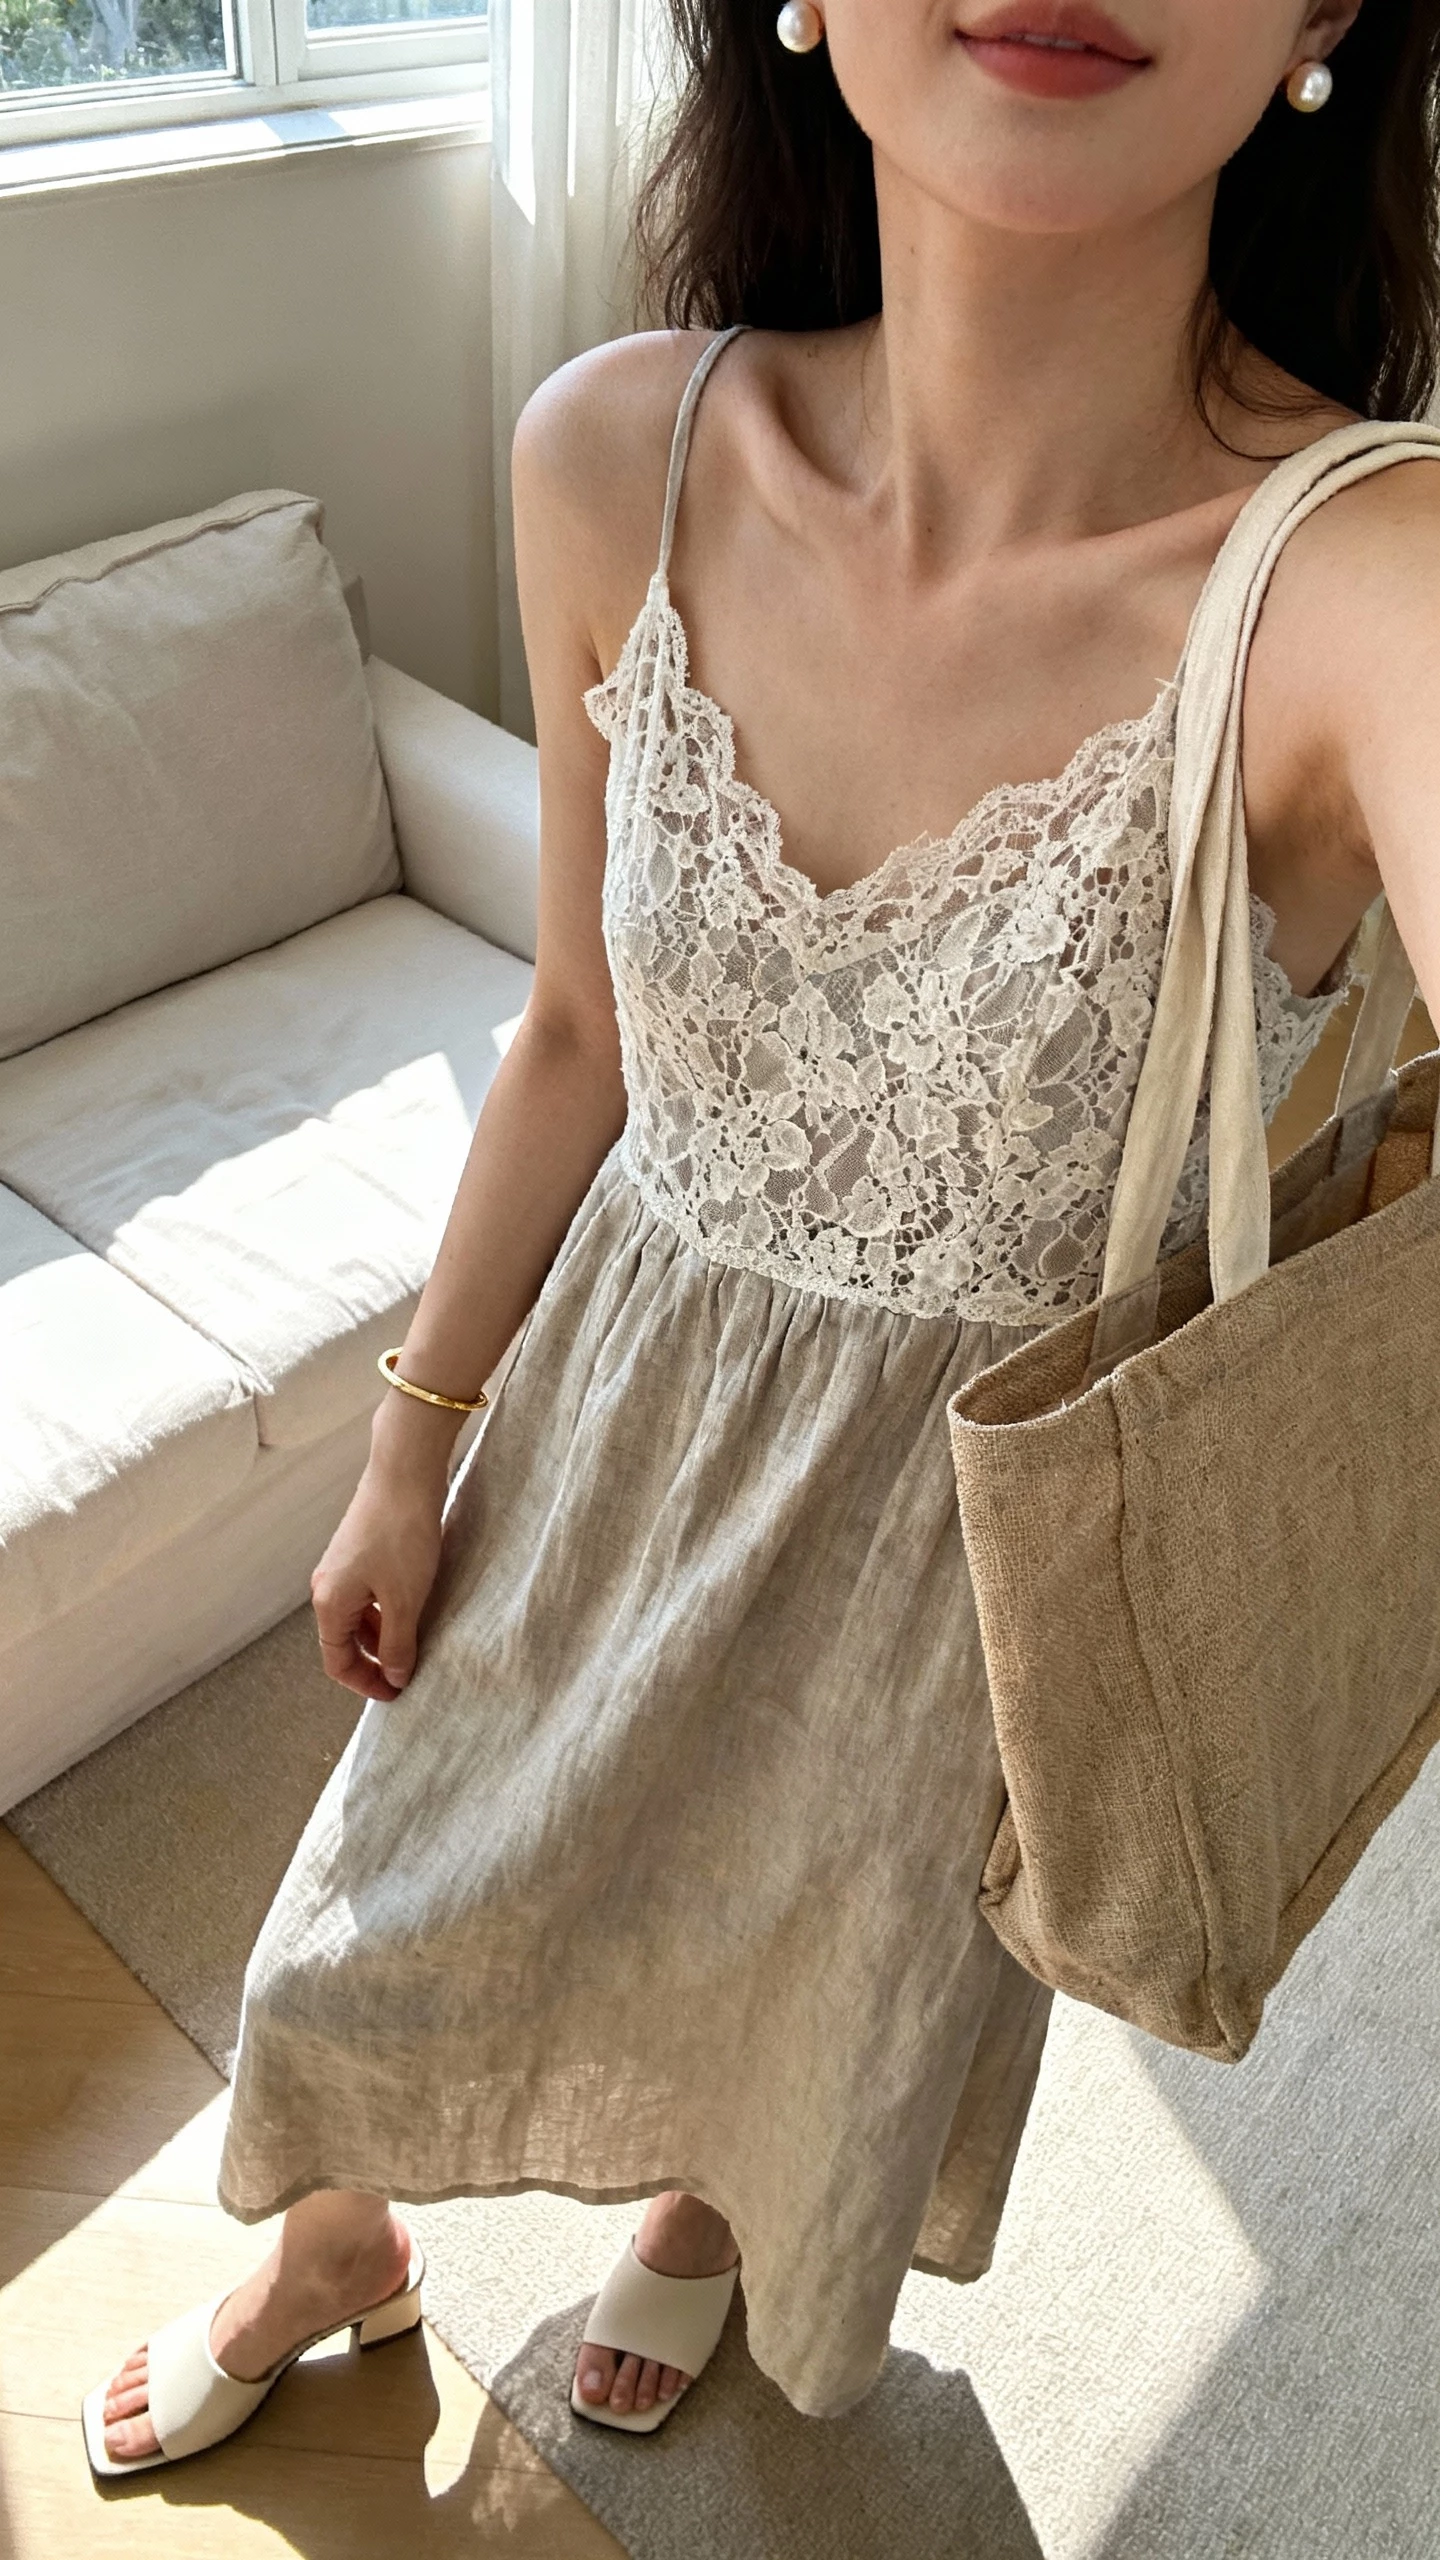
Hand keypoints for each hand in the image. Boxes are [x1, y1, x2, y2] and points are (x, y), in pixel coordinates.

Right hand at [310, 1459, 446, 1702]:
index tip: (398, 1695)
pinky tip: (415, 1607)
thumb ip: (398, 1644)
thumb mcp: (405, 1600)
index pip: (338, 1662)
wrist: (404, 1471)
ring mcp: (343, 1565)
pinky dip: (387, 1610)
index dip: (366, 1684)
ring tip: (417, 1643)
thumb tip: (394, 1677)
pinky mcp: (360, 1549)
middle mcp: (327, 1585)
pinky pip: (368, 1594)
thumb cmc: (402, 1534)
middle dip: (375, 1661)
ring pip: (358, 1616)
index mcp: (329, 1602)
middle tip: (410, 1674)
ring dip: (383, 1635)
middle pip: (344, 1640)